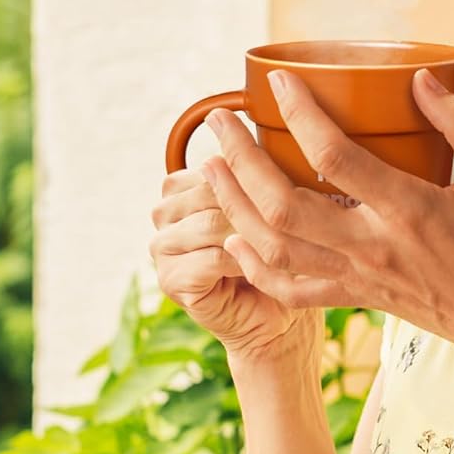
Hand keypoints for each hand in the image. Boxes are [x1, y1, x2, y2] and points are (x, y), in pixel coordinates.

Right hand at [148, 163, 320, 365]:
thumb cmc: (280, 255)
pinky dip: (243, 264)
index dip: (254, 179)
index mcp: (180, 185)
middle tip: (289, 225)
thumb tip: (276, 137)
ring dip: (251, 236)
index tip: (291, 195)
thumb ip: (261, 174)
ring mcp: (161, 247)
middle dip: (254, 209)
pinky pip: (210, 258)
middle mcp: (163, 212)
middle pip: (211, 191)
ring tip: (279, 246)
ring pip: (211, 224)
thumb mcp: (273, 206)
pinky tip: (263, 268)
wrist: (277, 316)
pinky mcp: (170, 280)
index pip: (214, 164)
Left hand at [197, 68, 453, 373]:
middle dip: (241, 161)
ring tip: (210, 167)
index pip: (335, 158)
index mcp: (410, 210)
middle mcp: (374, 247)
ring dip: (233, 206)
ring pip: (274, 247)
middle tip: (219, 122)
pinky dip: (254, 266)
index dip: (301, 115)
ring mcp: (360, 278)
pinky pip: (291, 289)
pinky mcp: (357, 299)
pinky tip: (233, 238)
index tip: (281, 83)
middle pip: (283, 205)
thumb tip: (421, 79)